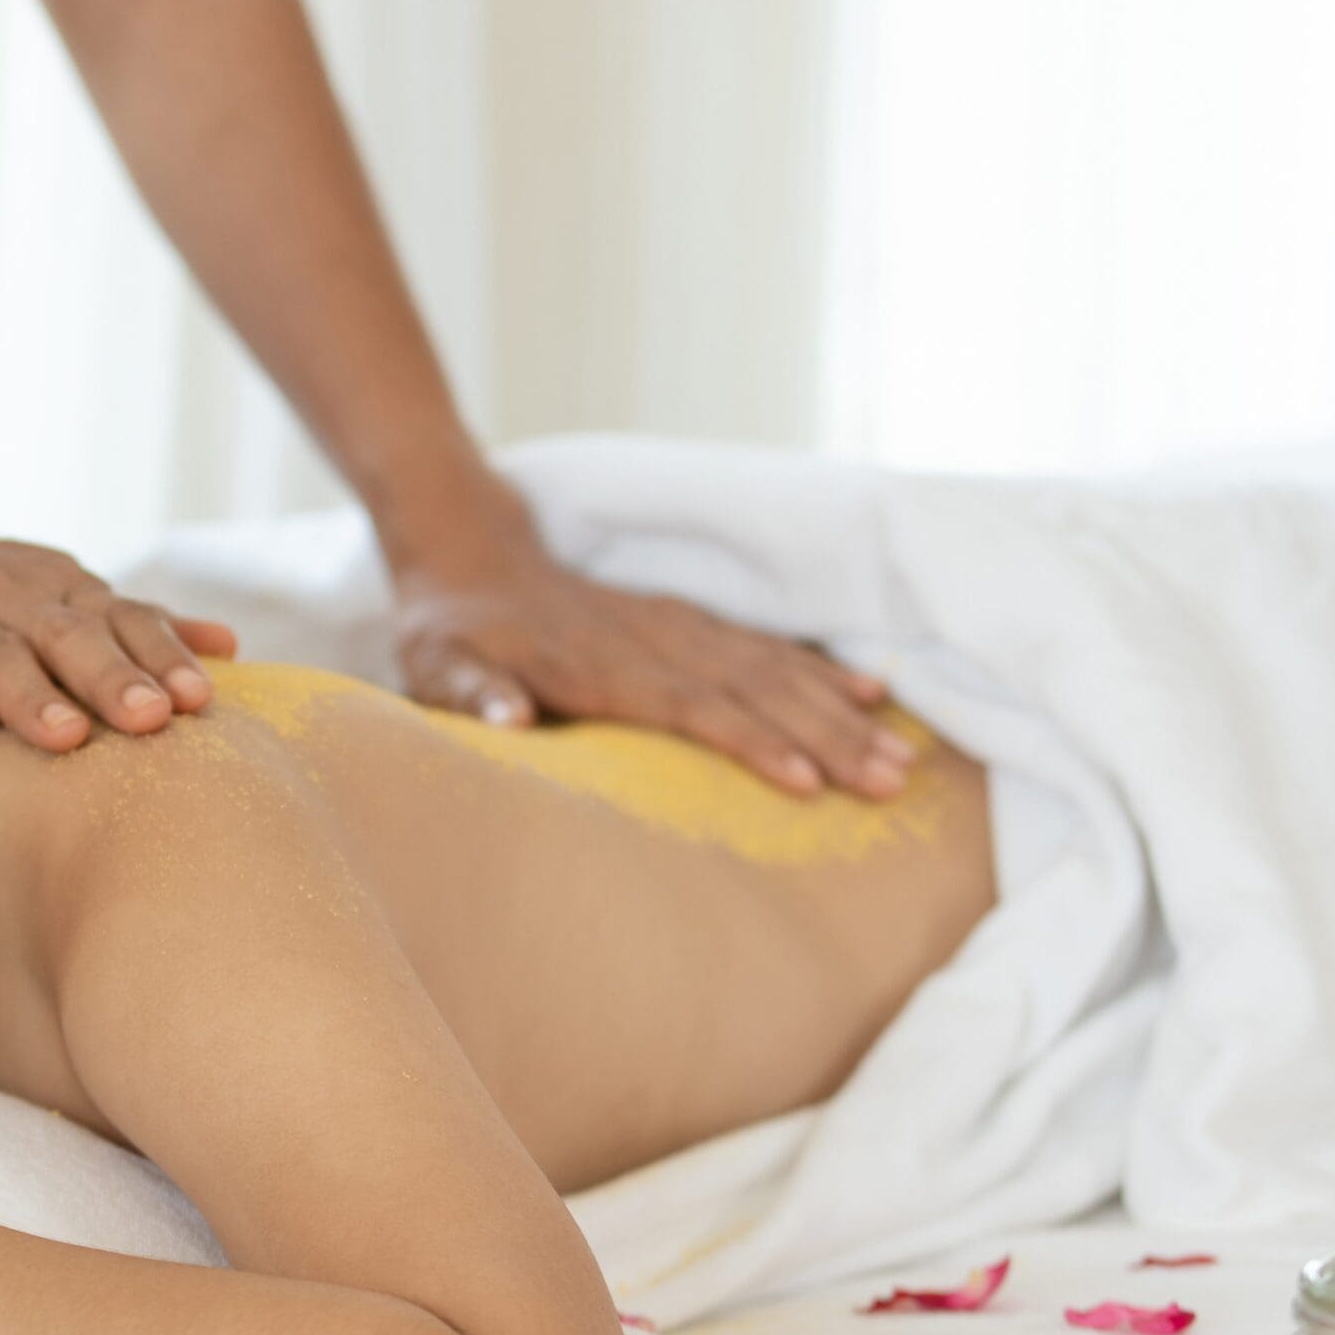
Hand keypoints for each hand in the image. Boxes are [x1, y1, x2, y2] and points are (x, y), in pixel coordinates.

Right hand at [0, 482, 236, 750]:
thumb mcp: (57, 590)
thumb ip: (138, 620)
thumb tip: (229, 646)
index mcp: (61, 591)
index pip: (123, 618)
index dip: (161, 655)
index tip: (202, 698)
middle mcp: (12, 601)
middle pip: (69, 637)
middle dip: (113, 677)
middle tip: (153, 719)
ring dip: (33, 695)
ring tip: (68, 736)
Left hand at [392, 545, 911, 798]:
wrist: (468, 551)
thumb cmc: (449, 631)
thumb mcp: (435, 664)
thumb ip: (472, 692)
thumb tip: (510, 720)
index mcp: (595, 664)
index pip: (687, 706)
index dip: (749, 741)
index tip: (807, 780)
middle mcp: (650, 640)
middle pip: (751, 690)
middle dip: (825, 736)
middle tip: (888, 783)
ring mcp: (675, 626)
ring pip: (772, 669)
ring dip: (838, 712)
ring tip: (899, 758)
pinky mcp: (687, 622)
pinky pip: (765, 649)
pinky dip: (820, 673)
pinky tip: (872, 696)